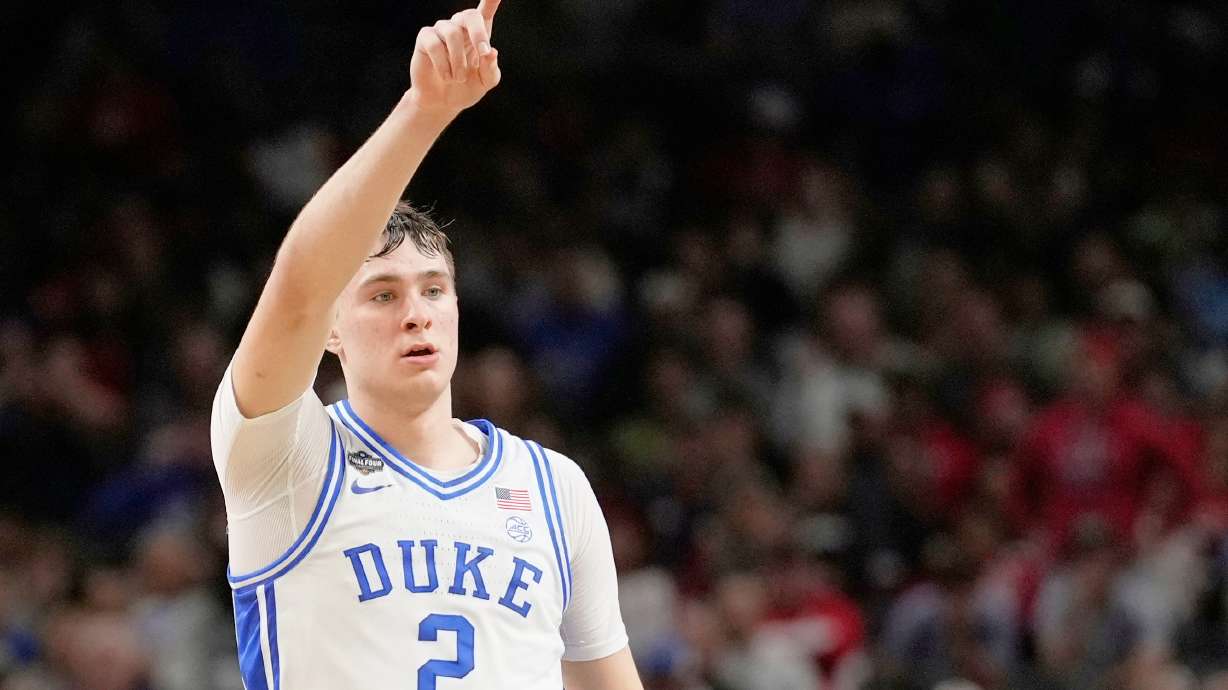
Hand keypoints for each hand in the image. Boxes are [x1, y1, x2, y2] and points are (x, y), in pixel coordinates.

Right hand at [408, 0, 501, 115]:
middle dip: (479, 33)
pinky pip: (435, 45)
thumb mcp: (484, 83)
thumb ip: (491, 69)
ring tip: (458, 78)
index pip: (486, 10)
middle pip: (470, 15)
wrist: (442, 102)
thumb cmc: (466, 88)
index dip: (491, 0)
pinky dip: (443, 65)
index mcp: (478, 34)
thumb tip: (491, 52)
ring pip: (453, 33)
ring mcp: (441, 30)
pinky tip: (446, 76)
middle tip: (483, 53)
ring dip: (459, 61)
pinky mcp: (425, 38)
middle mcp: (460, 27)